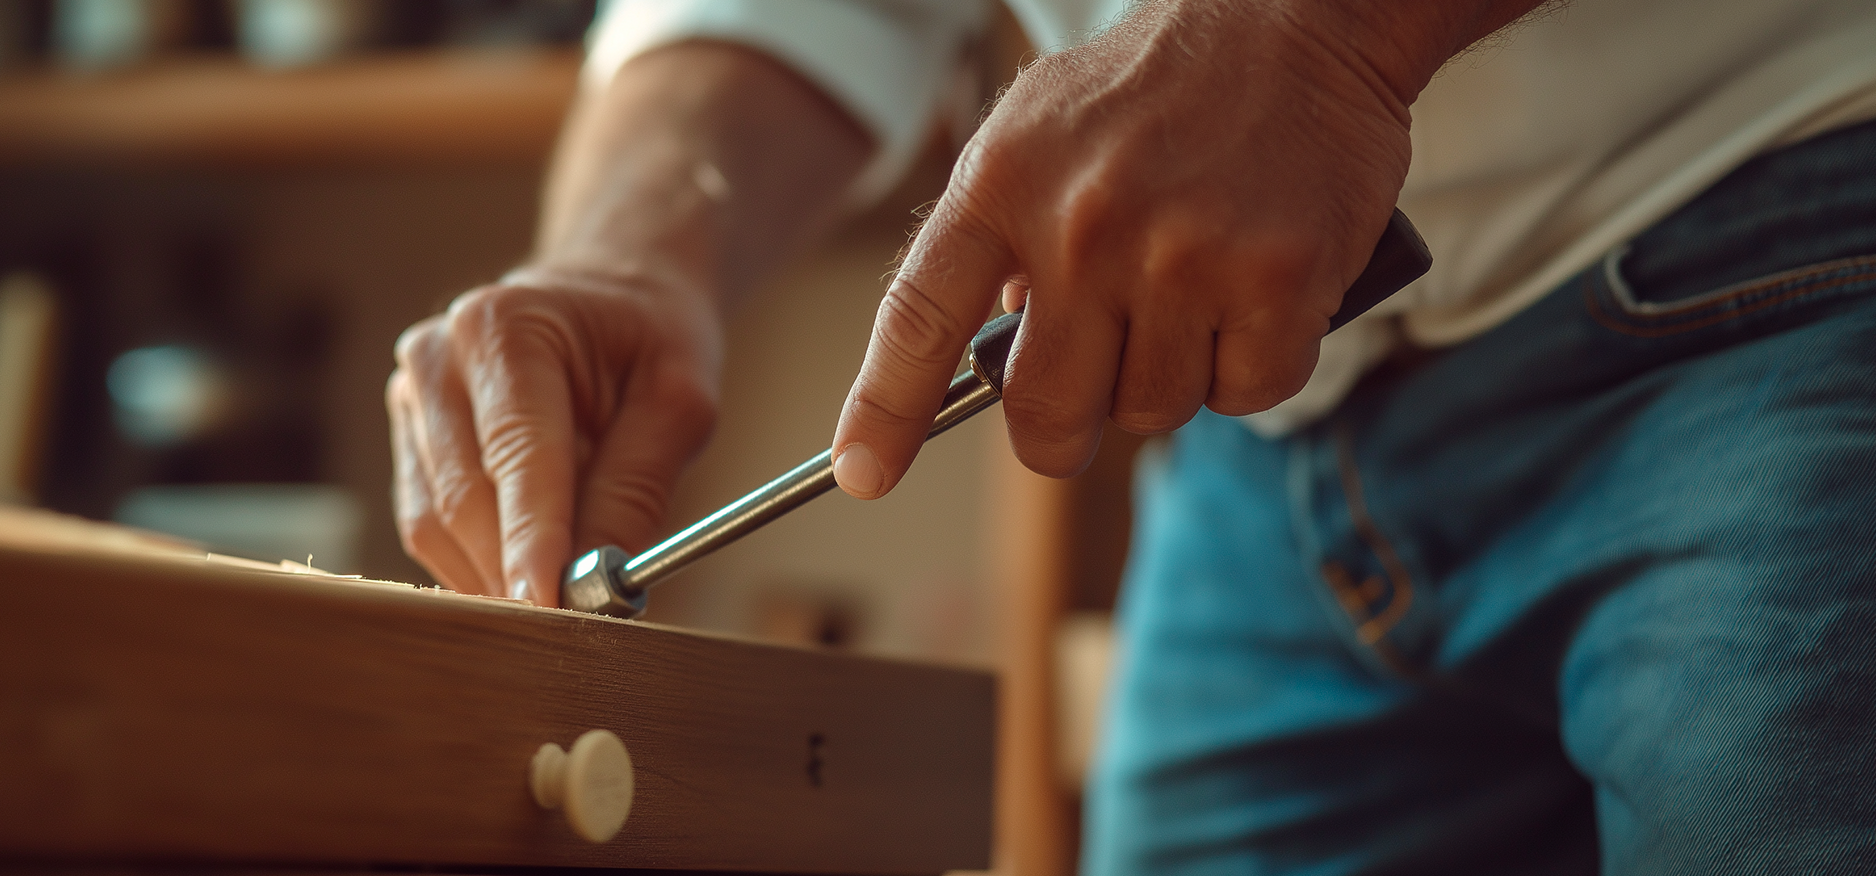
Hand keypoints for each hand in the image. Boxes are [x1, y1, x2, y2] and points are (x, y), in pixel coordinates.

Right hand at [385, 42, 869, 603]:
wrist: (611, 295)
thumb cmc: (650, 338)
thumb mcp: (680, 398)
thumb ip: (638, 484)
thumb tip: (603, 580)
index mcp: (505, 326)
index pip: (517, 453)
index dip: (533, 537)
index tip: (550, 606)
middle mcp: (438, 357)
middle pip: (465, 497)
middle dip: (518, 570)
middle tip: (575, 632)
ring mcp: (411, 398)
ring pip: (436, 521)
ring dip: (495, 576)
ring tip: (561, 607)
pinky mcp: (408, 438)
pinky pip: (430, 523)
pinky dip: (478, 563)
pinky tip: (527, 577)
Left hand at [831, 0, 1520, 496]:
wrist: (1298, 16)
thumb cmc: (1161, 84)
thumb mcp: (1040, 128)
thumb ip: (1001, 231)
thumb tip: (994, 343)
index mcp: (1003, 182)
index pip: (919, 319)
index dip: (884, 410)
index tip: (863, 474)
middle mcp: (1082, 225)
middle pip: (1045, 412)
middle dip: (1062, 432)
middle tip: (1089, 399)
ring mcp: (1181, 255)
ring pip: (1152, 408)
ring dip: (1172, 379)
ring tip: (1195, 293)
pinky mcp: (1275, 279)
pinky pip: (1246, 393)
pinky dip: (1254, 367)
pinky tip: (1258, 296)